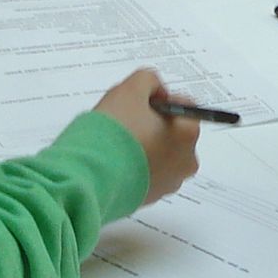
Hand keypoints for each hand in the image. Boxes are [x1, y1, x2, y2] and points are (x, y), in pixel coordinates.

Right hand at [93, 69, 200, 205]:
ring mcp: (168, 183)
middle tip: (127, 122)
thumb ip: (149, 80)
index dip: (162, 99)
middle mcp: (185, 162)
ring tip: (118, 143)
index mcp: (188, 135)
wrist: (89, 176)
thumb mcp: (130, 90)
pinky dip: (136, 165)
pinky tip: (115, 160)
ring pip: (161, 154)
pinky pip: (147, 174)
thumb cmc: (114, 132)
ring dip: (145, 145)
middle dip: (154, 124)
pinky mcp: (149, 198)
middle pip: (174, 133)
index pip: (185, 106)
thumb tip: (156, 89)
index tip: (141, 103)